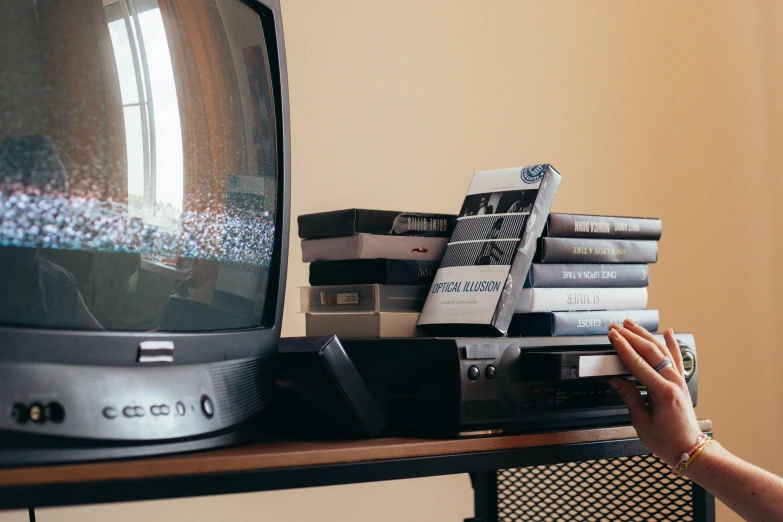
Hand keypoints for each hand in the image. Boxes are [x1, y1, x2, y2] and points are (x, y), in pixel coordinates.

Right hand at [607, 319, 702, 466]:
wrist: (689, 449)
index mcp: (662, 392)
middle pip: (649, 352)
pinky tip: (668, 332)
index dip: (623, 348)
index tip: (612, 336)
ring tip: (631, 325)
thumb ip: (629, 397)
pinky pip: (676, 358)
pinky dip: (672, 344)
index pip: (638, 363)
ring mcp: (679, 381)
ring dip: (645, 335)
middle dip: (630, 337)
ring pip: (661, 351)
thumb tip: (616, 380)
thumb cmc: (668, 441)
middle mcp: (673, 382)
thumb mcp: (641, 422)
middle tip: (615, 327)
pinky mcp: (681, 382)